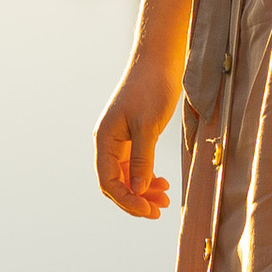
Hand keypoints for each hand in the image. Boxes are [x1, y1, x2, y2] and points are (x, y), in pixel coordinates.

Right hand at [92, 62, 177, 219]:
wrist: (159, 61)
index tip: (148, 209)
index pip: (108, 181)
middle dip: (136, 199)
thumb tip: (138, 191)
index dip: (126, 200)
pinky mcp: (135, 136)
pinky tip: (163, 183)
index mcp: (105, 139)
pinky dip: (148, 177)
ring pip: (128, 176)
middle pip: (117, 183)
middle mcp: (109, 142)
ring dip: (144, 191)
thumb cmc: (152, 88)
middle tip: (159, 211)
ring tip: (165, 200)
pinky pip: (137, 166)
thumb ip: (143, 159)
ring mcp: (121, 140)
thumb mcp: (148, 126)